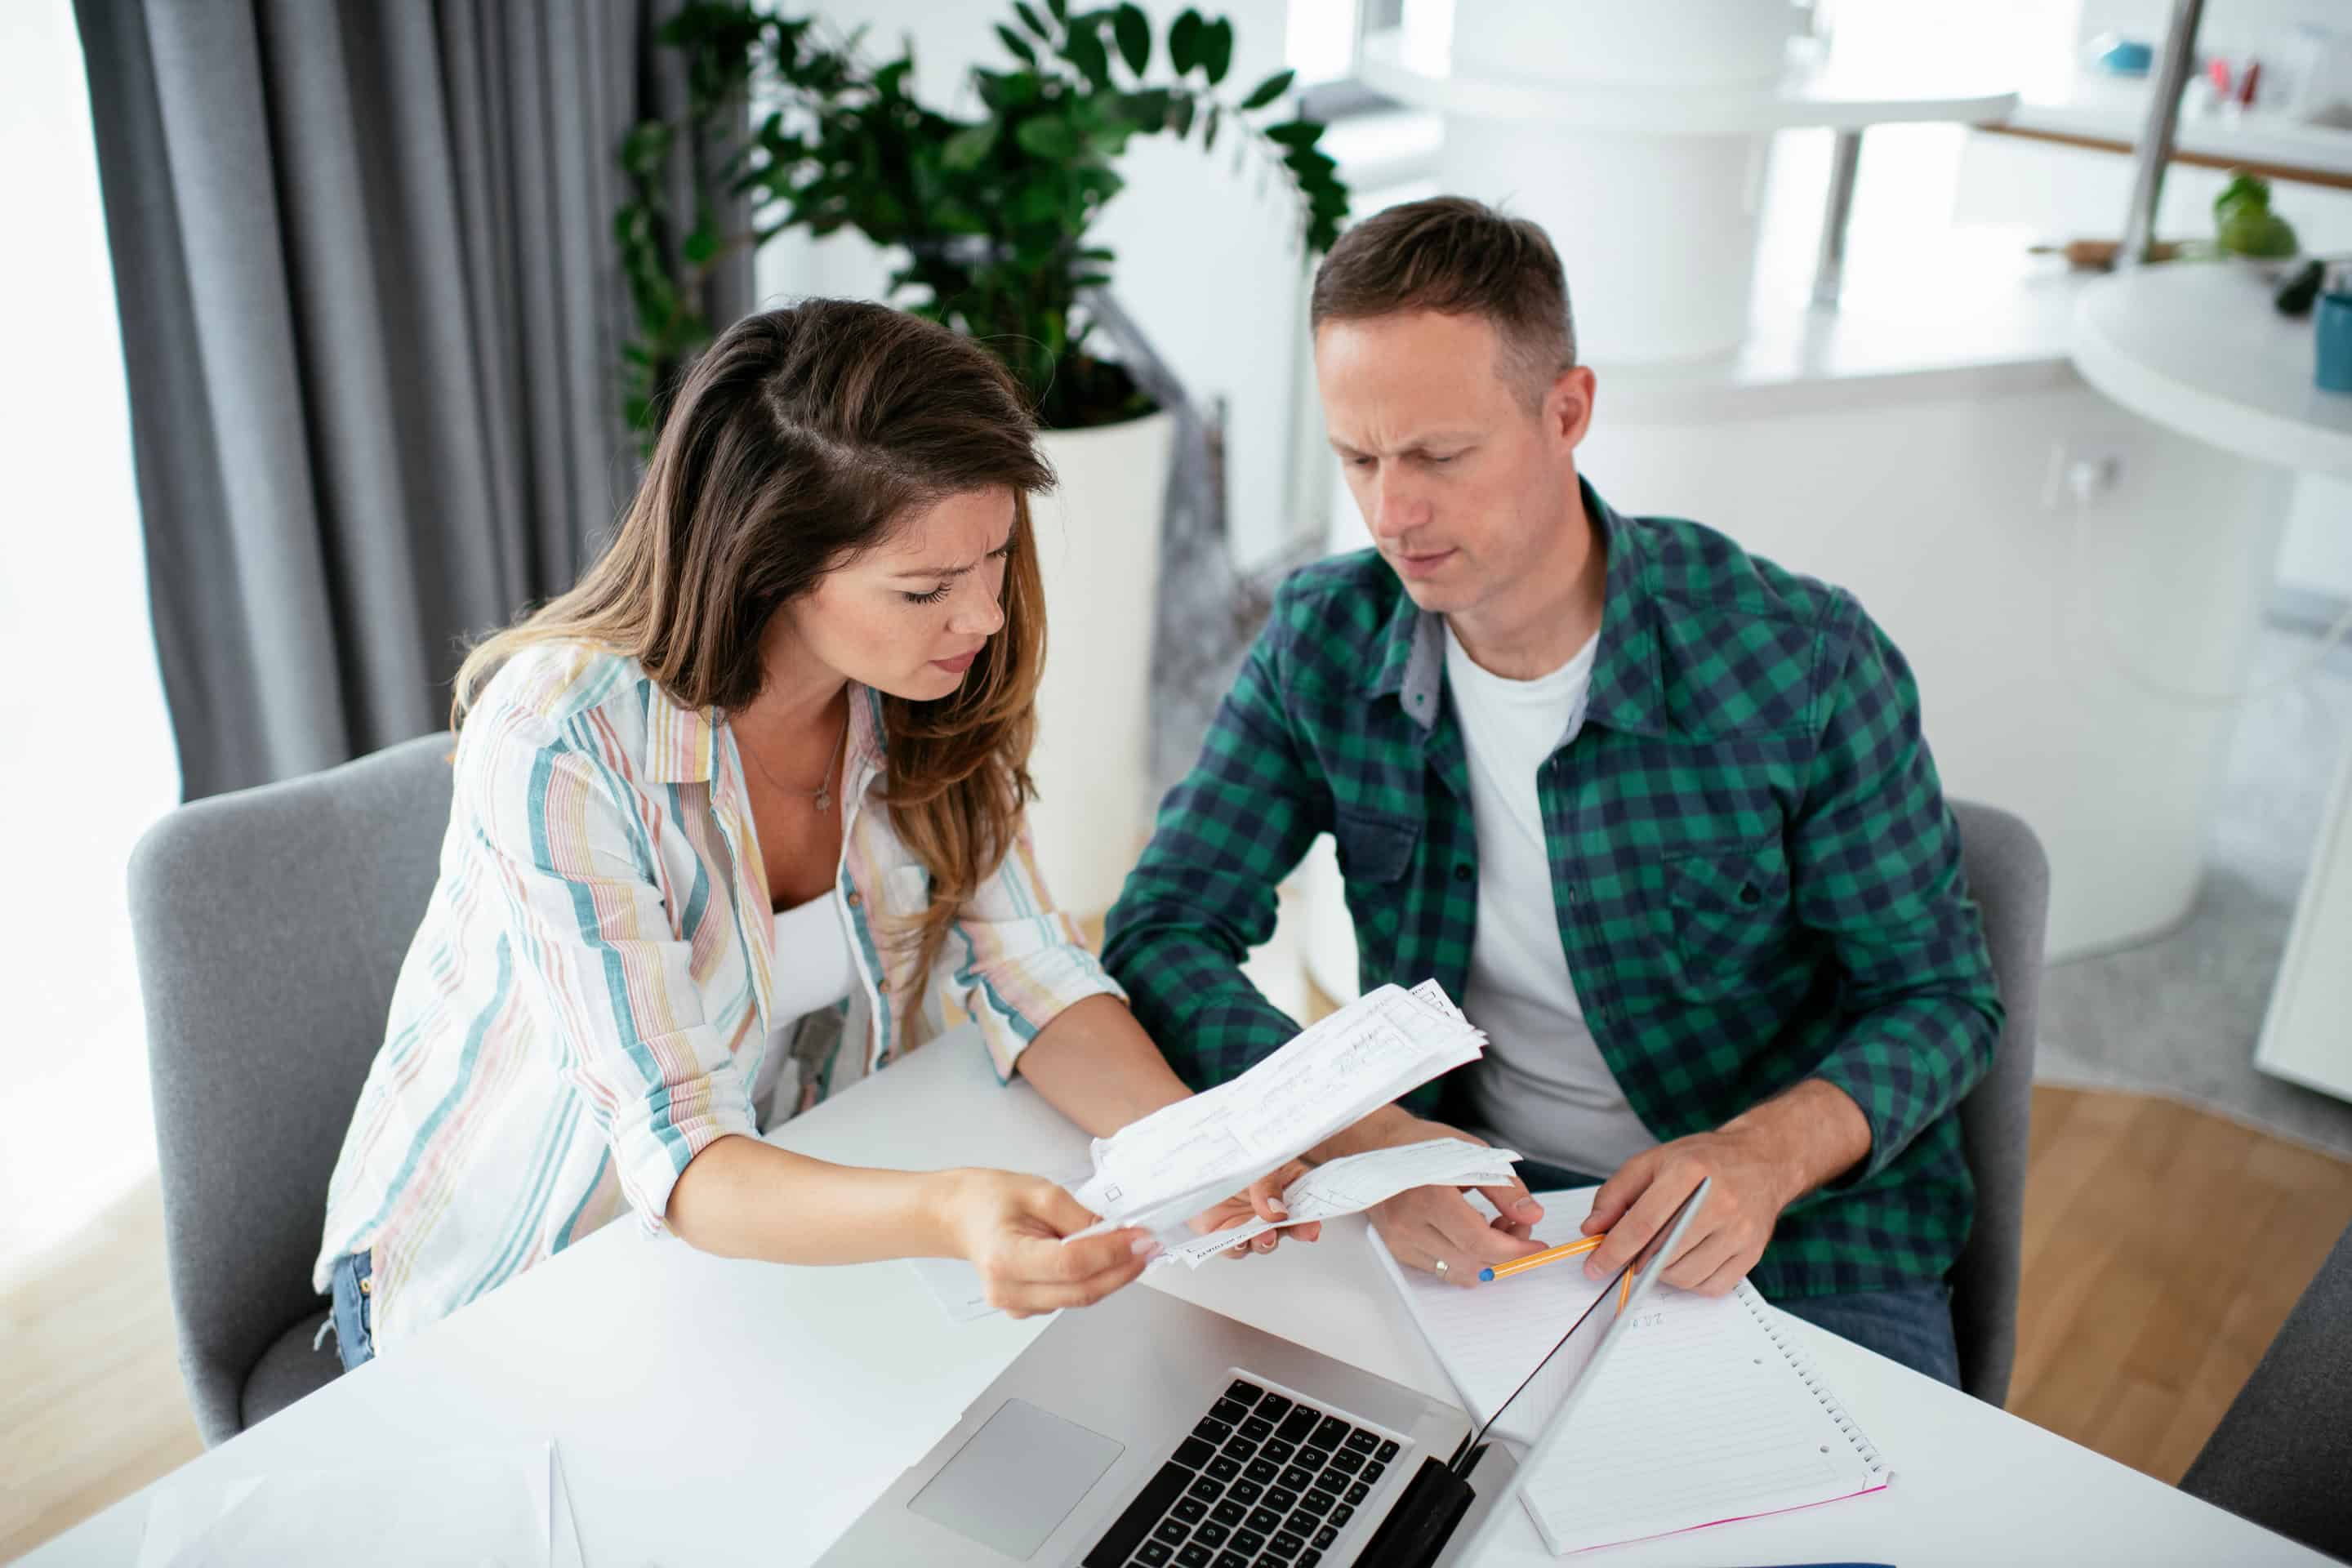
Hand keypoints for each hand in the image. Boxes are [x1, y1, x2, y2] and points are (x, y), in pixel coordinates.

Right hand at [941, 1169, 1156, 1318]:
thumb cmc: (990, 1199)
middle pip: (1082, 1290)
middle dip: (1123, 1268)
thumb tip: (1118, 1235)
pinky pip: (1070, 1299)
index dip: (1113, 1253)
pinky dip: (1092, 1280)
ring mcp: (1015, 1306)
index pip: (1071, 1264)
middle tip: (1150, 1246)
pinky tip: (1100, 1259)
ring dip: (1111, 1275)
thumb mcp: (1039, 1191)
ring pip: (1080, 1298)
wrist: (959, 1217)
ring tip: (1129, 1247)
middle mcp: (1008, 1291)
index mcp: (1005, 1258)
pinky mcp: (1025, 1309)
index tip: (1141, 1237)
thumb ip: (1079, 1216)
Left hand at [1187, 1159, 1324, 1259]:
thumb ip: (1267, 1184)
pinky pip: (1233, 1246)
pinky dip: (1236, 1246)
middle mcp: (1271, 1208)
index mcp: (1286, 1183)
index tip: (1312, 1227)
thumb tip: (1276, 1211)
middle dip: (1293, 1232)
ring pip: (1264, 1241)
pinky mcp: (1224, 1232)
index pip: (1307, 1203)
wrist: (1194, 1154)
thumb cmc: (1231, 1151)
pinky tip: (1237, 1242)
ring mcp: (1249, 1222)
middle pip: (1289, 1227)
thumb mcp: (1257, 1160)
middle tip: (1290, 1229)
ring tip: (1263, 1236)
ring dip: (1266, 1242)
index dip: (1311, 1218)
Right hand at [1359, 1117, 1548, 1288]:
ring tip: (1494, 1228)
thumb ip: (1505, 1189)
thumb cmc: (1421, 1145)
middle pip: (1472, 1263)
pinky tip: (1470, 1234)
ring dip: (1485, 1260)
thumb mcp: (1472, 1155)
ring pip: (1457, 1272)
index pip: (1480, 1242)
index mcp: (1429, 1197)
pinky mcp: (1396, 1249)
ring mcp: (1400, 1241)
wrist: (1374, 1145)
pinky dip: (1464, 1259)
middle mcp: (1410, 1224)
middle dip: (1505, 1253)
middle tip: (1519, 1228)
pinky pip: (1440, 1269)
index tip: (1536, 1246)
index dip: (1515, 1250)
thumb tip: (1532, 1216)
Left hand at [1578, 1130, 1795, 1296]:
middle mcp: (1720, 1202)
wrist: (1762, 1161)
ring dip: (1662, 1273)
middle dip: (1636, 1261)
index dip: (1613, 1251)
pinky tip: (1686, 1259)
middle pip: (1662, 1254)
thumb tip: (1592, 1230)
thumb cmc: (1703, 1160)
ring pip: (1684, 1275)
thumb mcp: (1652, 1161)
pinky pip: (1711, 1286)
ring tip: (1661, 1251)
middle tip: (1629, 1255)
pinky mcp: (1753, 1252)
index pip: (1643, 1224)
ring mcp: (1740, 1230)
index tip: (1594, 1266)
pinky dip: (1690, 1281)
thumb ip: (1616, 1194)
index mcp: (1689, 1172)